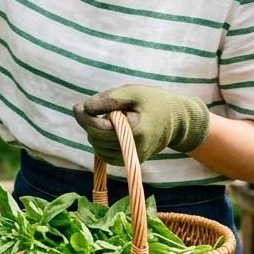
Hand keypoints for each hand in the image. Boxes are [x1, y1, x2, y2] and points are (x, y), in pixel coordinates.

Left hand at [72, 85, 209, 164]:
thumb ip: (109, 99)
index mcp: (135, 131)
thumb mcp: (132, 92)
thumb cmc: (153, 102)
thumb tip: (86, 108)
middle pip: (97, 139)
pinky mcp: (131, 161)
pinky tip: (109, 129)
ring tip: (109, 117)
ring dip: (96, 132)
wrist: (176, 120)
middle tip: (93, 108)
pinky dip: (101, 142)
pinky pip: (106, 154)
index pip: (100, 129)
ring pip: (99, 148)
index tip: (77, 106)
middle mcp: (134, 149)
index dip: (85, 118)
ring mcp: (133, 158)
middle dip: (89, 123)